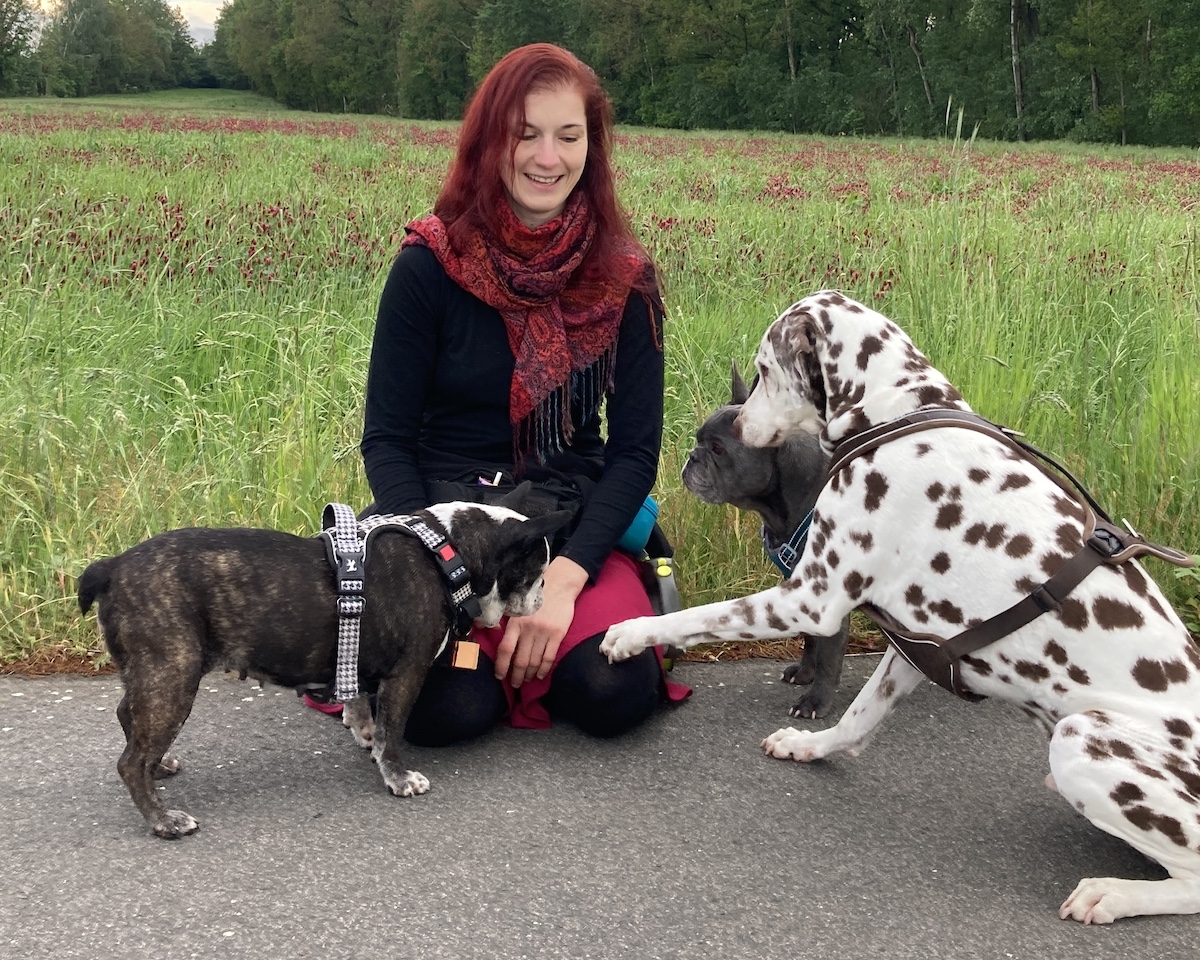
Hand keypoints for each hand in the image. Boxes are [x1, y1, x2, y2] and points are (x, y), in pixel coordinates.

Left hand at [494, 556, 587, 687]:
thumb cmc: (535, 597)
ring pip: (534, 661)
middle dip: (516, 676)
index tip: (500, 675)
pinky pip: (549, 657)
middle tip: (515, 684)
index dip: (501, 666)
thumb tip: (483, 628)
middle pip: (520, 660)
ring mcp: (544, 633)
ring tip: (526, 679)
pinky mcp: (558, 635)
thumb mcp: (515, 605)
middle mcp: (529, 629)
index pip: (505, 649)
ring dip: (529, 674)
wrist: (559, 586)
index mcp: (515, 622)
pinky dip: (544, 669)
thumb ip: (502, 620)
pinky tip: (540, 674)